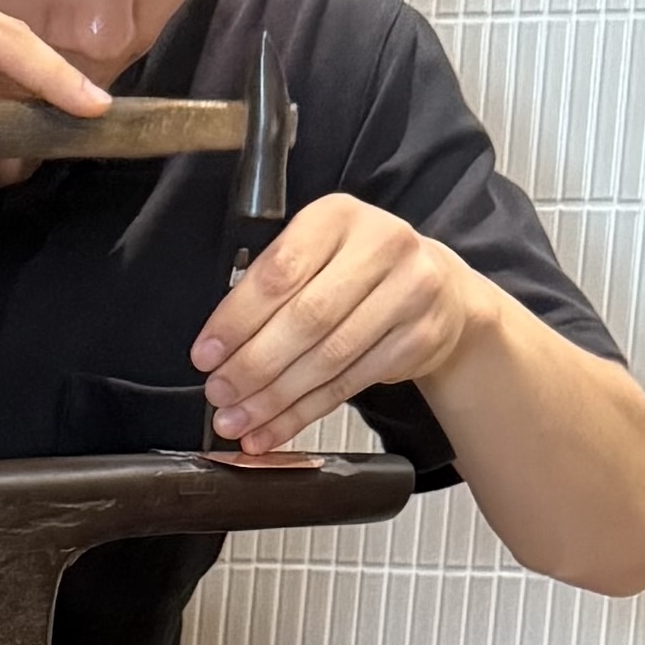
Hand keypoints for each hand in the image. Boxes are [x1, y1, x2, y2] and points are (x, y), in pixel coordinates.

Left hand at [194, 196, 496, 452]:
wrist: (438, 289)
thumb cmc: (357, 271)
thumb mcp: (314, 254)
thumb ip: (270, 287)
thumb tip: (217, 349)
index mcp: (338, 216)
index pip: (280, 271)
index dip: (237, 319)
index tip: (205, 355)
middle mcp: (382, 246)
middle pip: (307, 318)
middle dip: (253, 365)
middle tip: (219, 394)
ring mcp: (409, 292)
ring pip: (329, 357)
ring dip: (275, 397)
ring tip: (237, 419)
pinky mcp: (419, 338)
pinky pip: (350, 384)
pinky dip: (304, 412)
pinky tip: (273, 428)